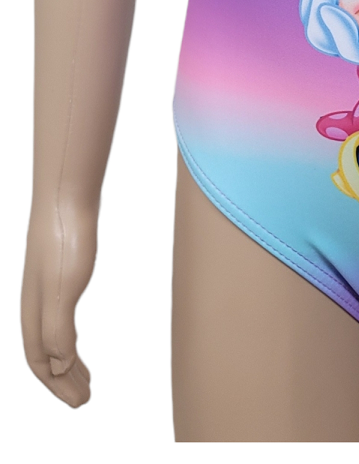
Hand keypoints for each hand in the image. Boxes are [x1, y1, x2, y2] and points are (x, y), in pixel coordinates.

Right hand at [21, 199, 95, 407]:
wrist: (66, 196)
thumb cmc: (65, 241)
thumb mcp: (64, 289)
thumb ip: (57, 330)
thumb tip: (59, 368)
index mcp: (33, 312)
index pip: (39, 361)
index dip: (58, 385)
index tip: (81, 402)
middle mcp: (34, 304)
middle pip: (44, 354)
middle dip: (62, 381)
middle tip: (85, 398)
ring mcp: (46, 288)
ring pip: (51, 337)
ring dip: (66, 363)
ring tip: (86, 379)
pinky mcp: (60, 272)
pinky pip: (58, 317)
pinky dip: (68, 338)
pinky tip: (76, 341)